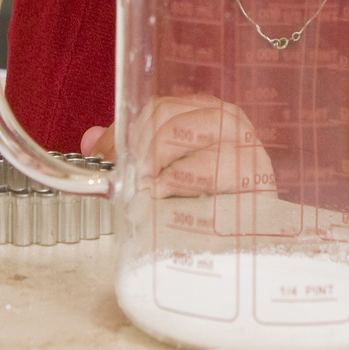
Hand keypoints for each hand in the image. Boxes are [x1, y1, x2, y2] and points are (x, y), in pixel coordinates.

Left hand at [82, 96, 277, 199]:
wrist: (257, 242)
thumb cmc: (210, 205)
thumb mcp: (168, 176)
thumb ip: (132, 155)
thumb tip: (91, 140)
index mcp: (204, 113)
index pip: (156, 107)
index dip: (125, 132)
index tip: (106, 159)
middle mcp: (226, 119)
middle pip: (167, 115)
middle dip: (138, 147)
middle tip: (127, 176)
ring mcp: (243, 143)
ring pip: (185, 133)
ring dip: (157, 159)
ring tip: (145, 186)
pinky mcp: (255, 171)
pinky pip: (211, 165)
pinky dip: (181, 177)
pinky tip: (166, 192)